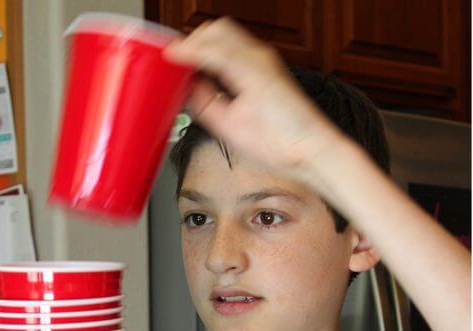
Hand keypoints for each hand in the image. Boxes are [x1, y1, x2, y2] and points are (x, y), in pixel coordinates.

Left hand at [163, 16, 340, 185]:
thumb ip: (207, 103)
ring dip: (191, 42)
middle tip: (167, 61)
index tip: (171, 63)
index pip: (214, 47)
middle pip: (214, 32)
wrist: (308, 154)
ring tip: (170, 58)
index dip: (191, 50)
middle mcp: (256, 60)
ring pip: (217, 31)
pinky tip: (180, 56)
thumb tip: (184, 90)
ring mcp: (259, 61)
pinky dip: (197, 50)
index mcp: (250, 71)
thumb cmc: (280, 143)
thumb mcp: (230, 124)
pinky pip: (222, 50)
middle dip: (189, 43)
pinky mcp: (260, 70)